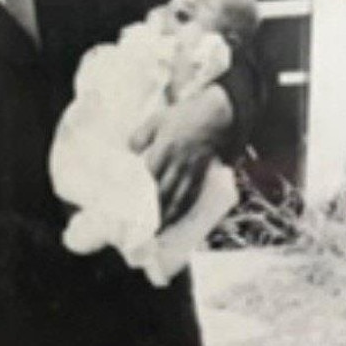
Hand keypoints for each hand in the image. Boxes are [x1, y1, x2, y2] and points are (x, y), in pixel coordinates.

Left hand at [129, 85, 233, 226]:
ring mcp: (191, 172)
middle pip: (163, 193)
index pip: (147, 177)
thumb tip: (129, 152)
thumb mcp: (157, 119)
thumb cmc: (184, 116)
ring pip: (178, 199)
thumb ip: (140, 137)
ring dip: (167, 216)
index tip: (128, 205)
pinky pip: (192, 196)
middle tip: (141, 227)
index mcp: (163, 150)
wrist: (217, 115)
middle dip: (153, 212)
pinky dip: (183, 209)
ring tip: (157, 230)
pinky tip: (176, 218)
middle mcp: (177, 165)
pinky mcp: (202, 175)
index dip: (138, 193)